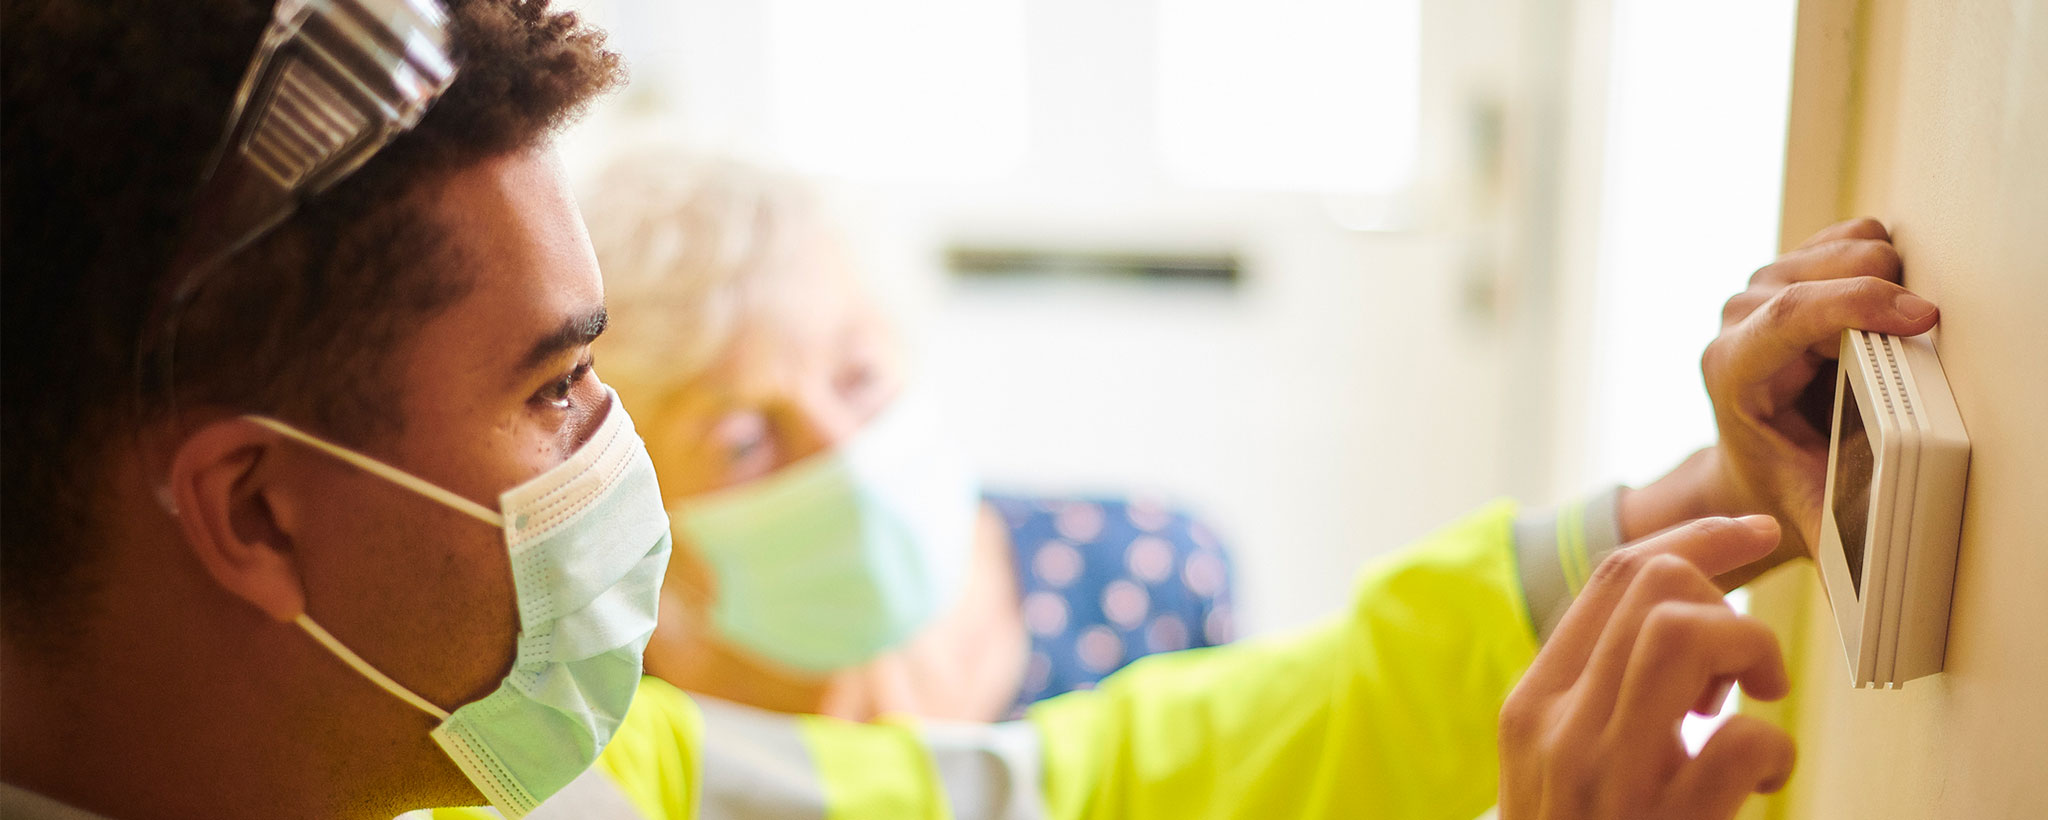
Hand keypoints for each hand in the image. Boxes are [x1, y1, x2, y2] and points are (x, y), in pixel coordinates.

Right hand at [1500, 516, 1793, 819]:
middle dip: (1728, 604)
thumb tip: (1675, 622)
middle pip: (1656, 584)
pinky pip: (1742, 742)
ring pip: (1684, 632)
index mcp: (1534, 701)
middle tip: (1745, 669)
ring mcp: (1608, 777)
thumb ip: (1594, 695)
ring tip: (1757, 699)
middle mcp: (1559, 726)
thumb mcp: (1554, 760)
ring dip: (1749, 649)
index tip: (1753, 531)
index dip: (1698, 537)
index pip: (1612, 573)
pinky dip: (1776, 750)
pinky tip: (1764, 779)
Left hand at [1619, 218, 1939, 586]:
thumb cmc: (1788, 487)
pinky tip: (1886, 302)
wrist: (1759, 467)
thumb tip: (1870, 607)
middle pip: (1820, 274)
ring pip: (1838, 249)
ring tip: (1899, 331)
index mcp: (1730, 371)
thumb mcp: (1813, 512)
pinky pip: (1846, 240)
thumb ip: (1840, 539)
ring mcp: (1757, 291)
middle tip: (1923, 334)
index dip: (1858, 308)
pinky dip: (1877, 260)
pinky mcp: (1787, 273)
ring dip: (1884, 278)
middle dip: (1884, 292)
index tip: (1923, 318)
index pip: (1789, 317)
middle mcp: (1734, 322)